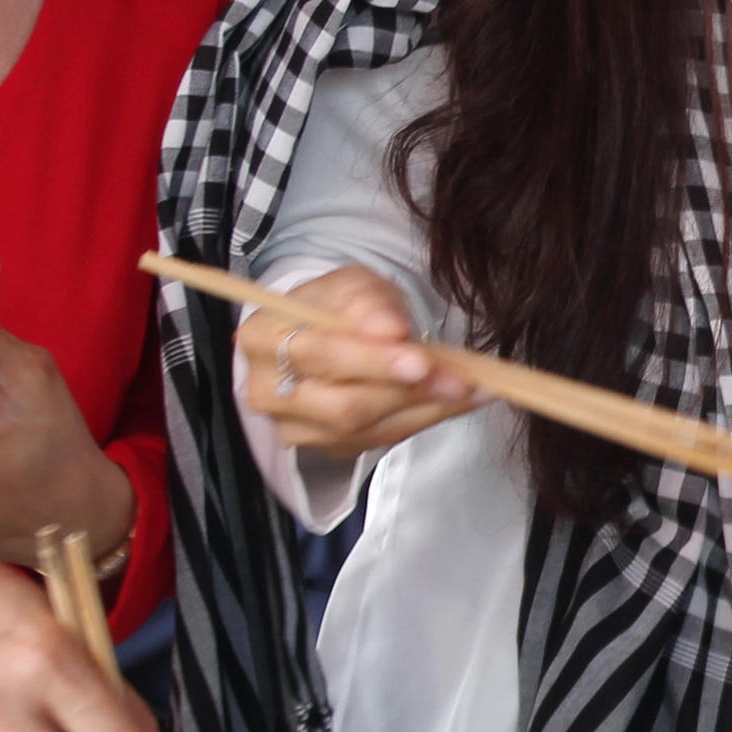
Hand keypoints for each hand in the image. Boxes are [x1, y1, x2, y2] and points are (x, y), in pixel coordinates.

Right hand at [237, 267, 478, 457]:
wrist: (329, 333)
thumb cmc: (336, 305)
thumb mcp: (351, 284)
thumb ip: (368, 303)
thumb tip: (389, 329)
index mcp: (262, 338)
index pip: (318, 355)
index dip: (372, 360)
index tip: (421, 360)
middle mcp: (268, 391)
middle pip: (343, 405)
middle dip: (408, 392)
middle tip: (461, 379)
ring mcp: (295, 427)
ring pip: (367, 429)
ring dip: (426, 409)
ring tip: (470, 387)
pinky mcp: (326, 447)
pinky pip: (381, 439)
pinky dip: (425, 419)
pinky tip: (455, 401)